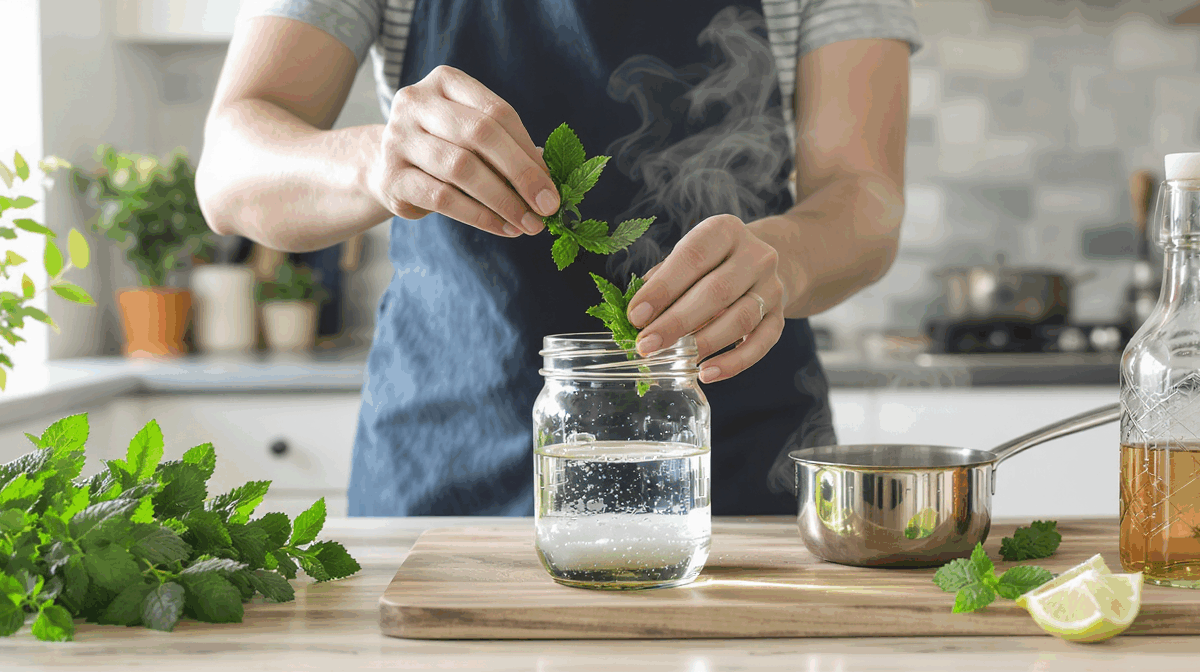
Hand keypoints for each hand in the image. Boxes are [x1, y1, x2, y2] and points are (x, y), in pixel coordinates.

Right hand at [367, 65, 559, 236]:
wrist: (384, 168)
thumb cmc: (443, 149)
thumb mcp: (473, 138)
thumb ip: (507, 148)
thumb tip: (547, 181)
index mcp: (445, 81)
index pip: (497, 111)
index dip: (528, 149)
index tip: (551, 183)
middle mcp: (417, 102)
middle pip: (480, 134)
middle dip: (521, 173)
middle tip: (547, 206)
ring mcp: (399, 138)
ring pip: (462, 168)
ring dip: (503, 200)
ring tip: (528, 223)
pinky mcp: (392, 177)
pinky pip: (443, 198)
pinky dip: (479, 216)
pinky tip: (502, 228)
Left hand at [626, 215, 785, 383]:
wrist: (761, 264)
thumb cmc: (711, 263)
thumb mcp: (688, 258)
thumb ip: (664, 281)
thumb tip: (638, 315)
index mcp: (725, 231)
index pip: (693, 258)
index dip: (663, 289)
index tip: (636, 316)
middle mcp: (755, 255)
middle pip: (717, 291)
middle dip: (677, 322)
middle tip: (648, 344)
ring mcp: (772, 287)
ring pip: (741, 319)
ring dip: (704, 343)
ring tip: (675, 359)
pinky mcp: (779, 315)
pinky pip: (761, 343)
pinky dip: (734, 363)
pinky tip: (707, 373)